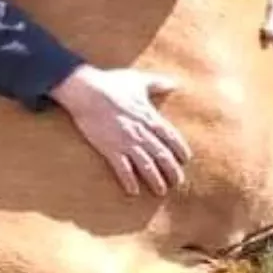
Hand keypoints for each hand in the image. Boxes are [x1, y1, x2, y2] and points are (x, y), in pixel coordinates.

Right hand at [51, 65, 191, 196]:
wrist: (86, 91)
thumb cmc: (111, 83)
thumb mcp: (138, 80)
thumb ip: (158, 83)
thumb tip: (175, 83)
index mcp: (150, 116)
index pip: (171, 137)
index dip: (180, 150)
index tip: (185, 160)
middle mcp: (142, 132)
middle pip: (162, 155)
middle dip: (172, 171)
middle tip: (177, 182)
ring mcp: (126, 142)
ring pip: (147, 166)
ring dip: (155, 180)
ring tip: (161, 191)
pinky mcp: (110, 149)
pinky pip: (123, 169)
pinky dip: (129, 181)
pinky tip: (133, 191)